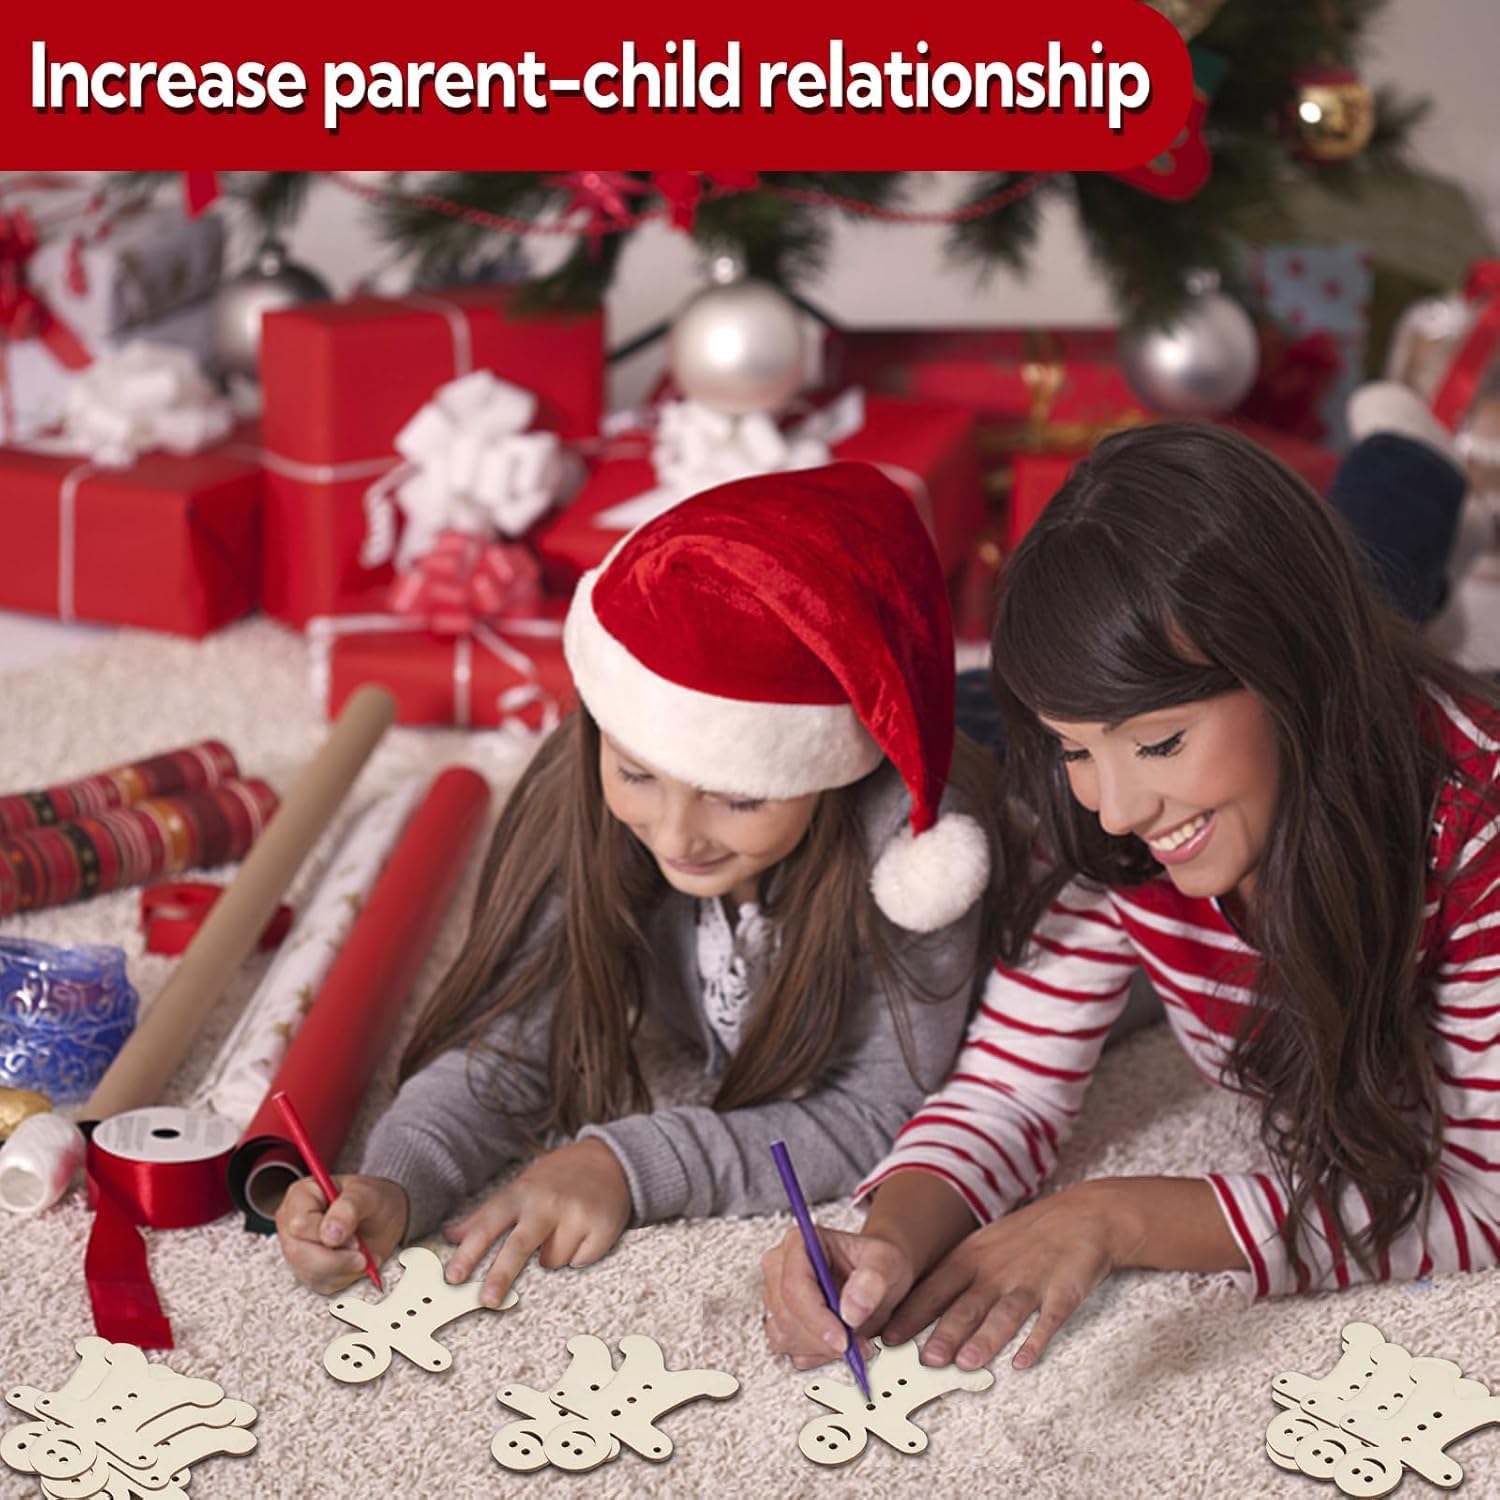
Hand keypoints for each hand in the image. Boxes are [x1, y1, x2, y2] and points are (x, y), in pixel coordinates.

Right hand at [275, 1172, 408, 1294]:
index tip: (355, 1239)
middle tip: (363, 1254)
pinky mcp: (308, 1270)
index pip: (299, 1224)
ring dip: (344, 1270)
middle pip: (299, 1254)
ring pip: (309, 1273)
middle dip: (336, 1260)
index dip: (325, 1235)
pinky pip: (321, 1284)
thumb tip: (329, 1234)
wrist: (384, 1217)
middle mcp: (292, 1224)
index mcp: (301, 1196)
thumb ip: (348, 1209)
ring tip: (365, 1255)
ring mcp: (298, 1249)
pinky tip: (358, 1262)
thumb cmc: (373, 1199)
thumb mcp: (367, 1194)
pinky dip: (346, 1278)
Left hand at [441, 1139, 631, 1307]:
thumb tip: (449, 1236)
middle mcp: (547, 1202)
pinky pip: (581, 1261)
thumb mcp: (520, 1188)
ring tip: (561, 1235)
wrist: (609, 1160)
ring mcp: (576, 1213)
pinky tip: (583, 1236)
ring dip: (552, 1258)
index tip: (453, 1277)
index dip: (469, 1252)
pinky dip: (579, 1256)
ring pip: (552, 1261)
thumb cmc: (556, 1179)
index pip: (489, 1225)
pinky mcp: (602, 1225)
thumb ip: (485, 1214)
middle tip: (487, 1300)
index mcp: (521, 1193)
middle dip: (501, 1275)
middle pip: (519, 1245)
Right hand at [760, 1226, 916, 1369]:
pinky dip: (817, 1354)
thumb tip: (852, 1310)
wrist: (878, 1276)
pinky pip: (789, 1349)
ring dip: (822, 1349)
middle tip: (860, 1343)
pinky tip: (838, 1342)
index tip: (844, 1340)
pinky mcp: (779, 1320)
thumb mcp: (887, 1262)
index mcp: (800, 1242)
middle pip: (787, 1315)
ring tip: (855, 1339)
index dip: (817, 1318)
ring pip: (785, 1336)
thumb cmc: (878, 1263)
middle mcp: (780, 1266)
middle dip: (824, 1338)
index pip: (795, 1285)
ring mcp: (776, 1295)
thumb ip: (873, 1281)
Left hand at [885, 1181, 1125, 1371]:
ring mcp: (1031, 1279)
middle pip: (968, 1304)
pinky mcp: (1063, 1289)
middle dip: (946, 1332)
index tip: (887, 1337)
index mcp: (972, 1257)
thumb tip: (915, 1307)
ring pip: (1005, 1313)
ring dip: (986, 1338)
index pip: (936, 1287)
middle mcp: (997, 1269)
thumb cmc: (1025, 1237)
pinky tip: (1024, 1360)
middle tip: (925, 1359)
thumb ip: (955, 1276)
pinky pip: (1050, 1318)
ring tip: (967, 1362)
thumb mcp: (983, 1245)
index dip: (912, 1313)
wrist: (1083, 1215)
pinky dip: (1037, 1339)